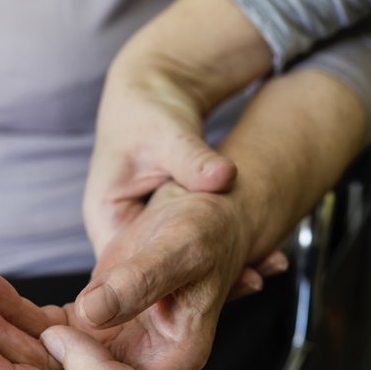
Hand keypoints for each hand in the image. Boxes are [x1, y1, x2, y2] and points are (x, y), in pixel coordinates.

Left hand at [0, 183, 251, 369]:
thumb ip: (140, 291)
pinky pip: (48, 326)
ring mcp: (113, 359)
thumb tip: (88, 313)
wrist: (221, 214)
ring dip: (1, 330)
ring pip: (47, 355)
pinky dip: (15, 307)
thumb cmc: (214, 234)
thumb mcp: (187, 261)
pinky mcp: (98, 330)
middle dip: (5, 362)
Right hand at [87, 54, 284, 299]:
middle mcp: (127, 232)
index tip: (213, 286)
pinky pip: (200, 247)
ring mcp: (151, 231)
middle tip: (252, 281)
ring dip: (221, 270)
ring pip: (182, 266)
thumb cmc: (147, 106)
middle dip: (203, 283)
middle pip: (157, 278)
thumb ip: (192, 159)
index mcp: (107, 217)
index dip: (166, 287)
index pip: (127, 274)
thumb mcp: (167, 132)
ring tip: (263, 272)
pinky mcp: (175, 225)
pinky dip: (228, 251)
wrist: (157, 83)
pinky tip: (263, 255)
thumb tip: (224, 177)